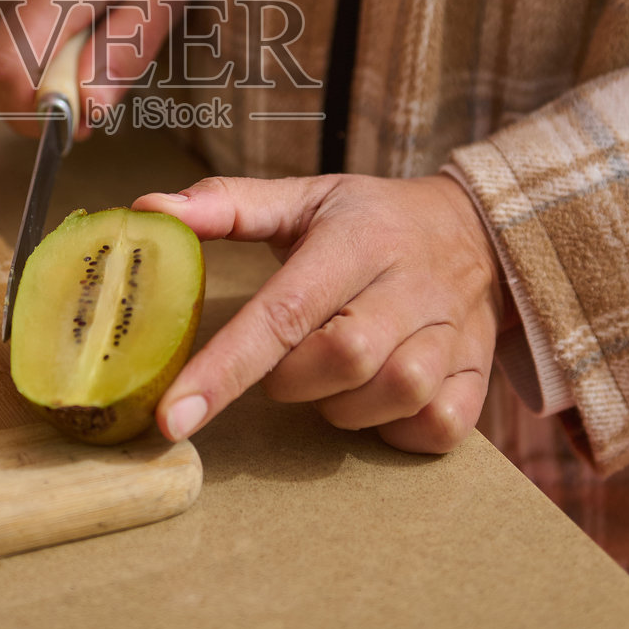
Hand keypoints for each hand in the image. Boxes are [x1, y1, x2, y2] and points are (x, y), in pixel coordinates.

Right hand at [0, 0, 192, 137]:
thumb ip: (127, 51)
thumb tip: (89, 111)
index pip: (12, 62)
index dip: (30, 113)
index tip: (71, 126)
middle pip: (8, 73)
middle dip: (49, 97)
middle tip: (97, 79)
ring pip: (9, 59)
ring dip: (48, 67)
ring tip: (87, 27)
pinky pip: (3, 39)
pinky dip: (36, 46)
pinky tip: (64, 16)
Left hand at [134, 172, 508, 454]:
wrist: (480, 228)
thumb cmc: (371, 220)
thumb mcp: (304, 198)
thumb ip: (226, 205)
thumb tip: (148, 209)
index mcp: (355, 241)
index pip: (282, 311)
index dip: (224, 369)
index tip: (174, 417)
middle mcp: (409, 285)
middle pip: (344, 358)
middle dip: (294, 380)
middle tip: (285, 364)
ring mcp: (452, 331)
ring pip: (395, 395)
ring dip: (346, 407)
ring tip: (334, 378)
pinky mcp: (479, 372)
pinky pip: (439, 426)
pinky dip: (400, 430)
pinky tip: (381, 403)